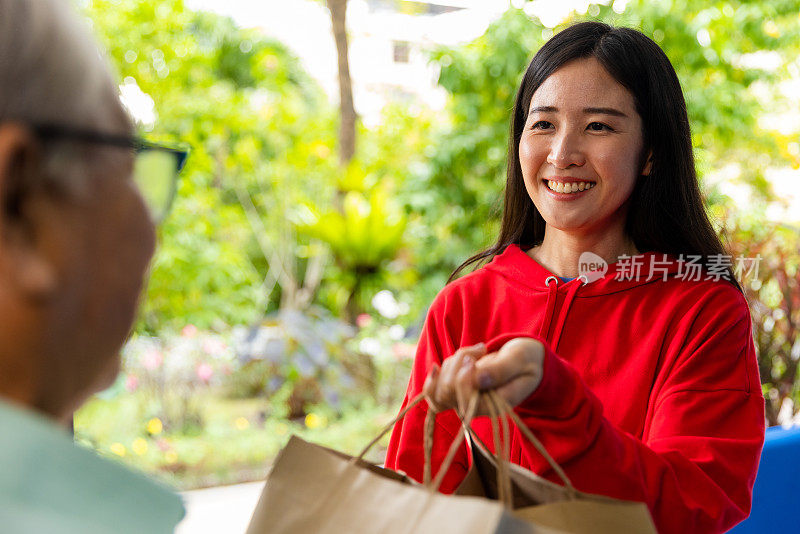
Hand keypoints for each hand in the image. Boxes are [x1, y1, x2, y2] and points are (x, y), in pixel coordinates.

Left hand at [423, 338, 544, 416]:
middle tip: (481, 348)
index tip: (479, 354)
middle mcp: (476, 408)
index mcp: (495, 406)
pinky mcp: (455, 394)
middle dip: (459, 363)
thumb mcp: (520, 359)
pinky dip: (434, 376)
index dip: (465, 378)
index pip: (465, 402)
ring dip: (453, 362)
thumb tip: (478, 379)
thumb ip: (501, 370)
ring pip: (439, 387)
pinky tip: (438, 367)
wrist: (524, 361)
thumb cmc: (525, 360)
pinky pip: (432, 392)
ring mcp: (463, 401)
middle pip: (447, 391)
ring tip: (476, 351)